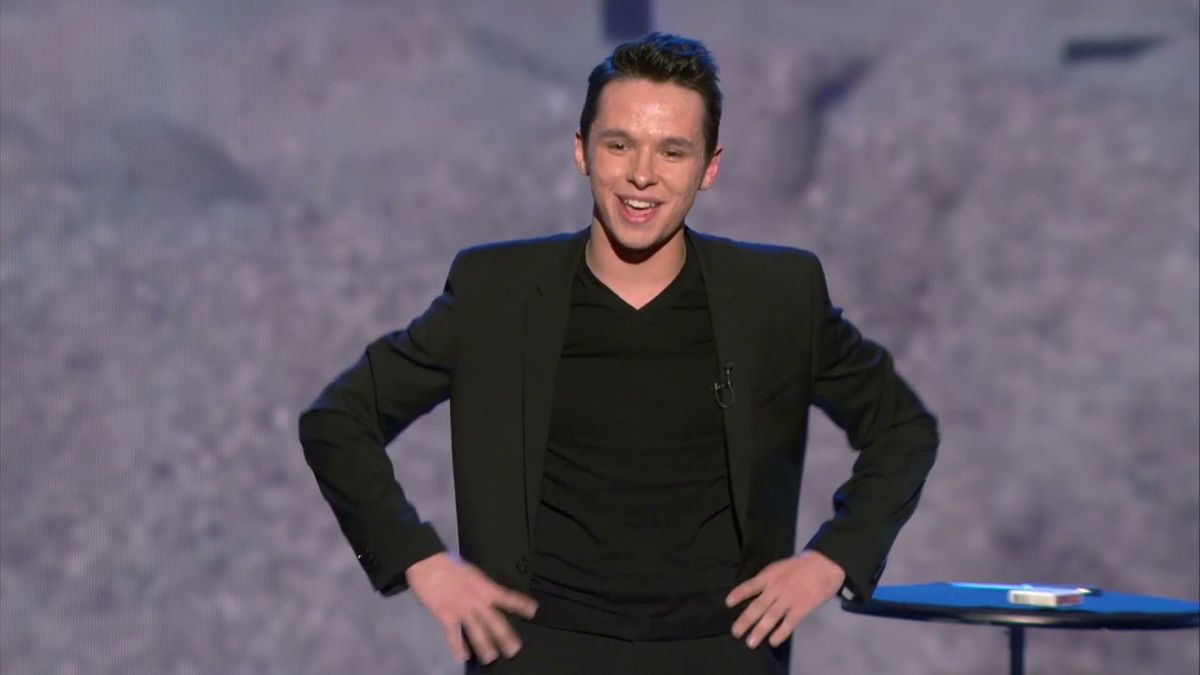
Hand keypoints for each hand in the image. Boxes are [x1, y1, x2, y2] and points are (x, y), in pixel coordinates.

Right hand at [405, 552, 537, 663]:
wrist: (428, 563)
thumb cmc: (450, 565)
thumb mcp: (473, 573)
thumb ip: (482, 587)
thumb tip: (489, 596)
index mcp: (486, 587)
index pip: (507, 597)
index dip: (521, 604)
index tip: (534, 611)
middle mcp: (478, 601)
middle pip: (495, 621)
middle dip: (505, 636)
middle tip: (515, 650)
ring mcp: (462, 610)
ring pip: (477, 631)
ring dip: (484, 646)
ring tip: (491, 658)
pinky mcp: (446, 616)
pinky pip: (453, 635)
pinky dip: (458, 647)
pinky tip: (462, 656)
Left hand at [726, 549, 845, 648]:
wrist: (826, 563)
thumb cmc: (802, 565)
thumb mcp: (780, 567)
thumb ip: (769, 579)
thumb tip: (754, 591)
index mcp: (770, 575)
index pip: (750, 585)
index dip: (739, 594)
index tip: (728, 603)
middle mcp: (776, 588)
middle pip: (757, 606)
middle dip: (745, 621)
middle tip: (735, 632)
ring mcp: (789, 599)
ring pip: (771, 617)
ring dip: (759, 631)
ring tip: (750, 643)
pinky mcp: (802, 607)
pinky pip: (789, 623)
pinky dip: (780, 633)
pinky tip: (773, 641)